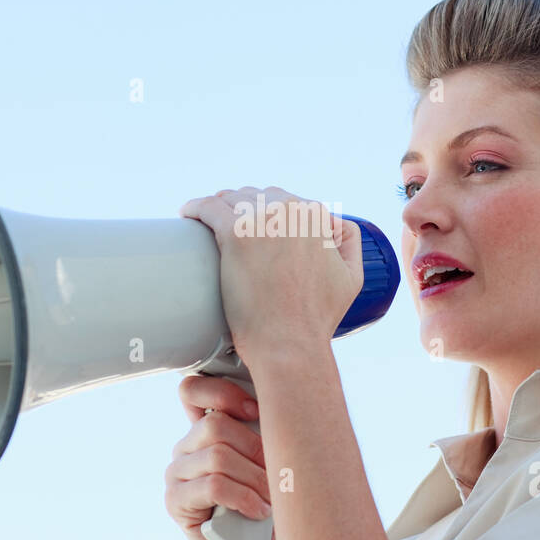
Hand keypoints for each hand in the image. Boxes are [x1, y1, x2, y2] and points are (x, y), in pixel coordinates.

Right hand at [165, 374, 283, 539]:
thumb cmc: (276, 505)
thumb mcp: (274, 458)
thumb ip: (266, 426)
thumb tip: (280, 398)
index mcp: (207, 428)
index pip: (193, 389)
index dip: (224, 393)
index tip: (257, 411)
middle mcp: (187, 447)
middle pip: (215, 425)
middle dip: (255, 450)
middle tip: (276, 475)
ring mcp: (177, 473)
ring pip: (217, 456)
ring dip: (255, 479)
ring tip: (271, 500)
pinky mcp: (175, 502)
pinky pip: (213, 485)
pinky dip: (245, 498)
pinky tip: (259, 511)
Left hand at [178, 186, 363, 365]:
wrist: (290, 343)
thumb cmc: (317, 317)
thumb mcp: (351, 276)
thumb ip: (348, 241)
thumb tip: (333, 221)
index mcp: (315, 215)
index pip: (283, 199)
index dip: (268, 214)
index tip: (254, 229)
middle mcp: (290, 209)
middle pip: (256, 196)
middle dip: (243, 210)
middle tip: (232, 233)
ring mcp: (261, 220)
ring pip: (231, 199)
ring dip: (221, 209)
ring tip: (210, 225)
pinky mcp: (235, 235)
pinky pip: (208, 207)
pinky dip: (196, 207)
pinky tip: (188, 214)